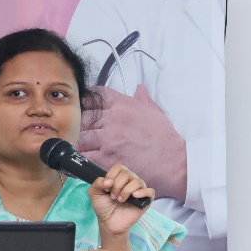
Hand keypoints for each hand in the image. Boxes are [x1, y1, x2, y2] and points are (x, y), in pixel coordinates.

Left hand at [79, 85, 187, 200]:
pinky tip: (81, 159)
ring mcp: (107, 138)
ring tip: (79, 145)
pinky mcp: (106, 157)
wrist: (173, 162)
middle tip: (79, 130)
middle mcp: (113, 118)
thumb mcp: (155, 112)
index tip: (84, 107)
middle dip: (79, 122)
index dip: (87, 100)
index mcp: (123, 105)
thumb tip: (139, 88)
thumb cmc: (165, 139)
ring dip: (78, 140)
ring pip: (80, 134)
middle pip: (83, 114)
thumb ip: (143, 99)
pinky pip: (84, 154)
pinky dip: (80, 157)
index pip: (96, 95)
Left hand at [88, 163, 155, 237]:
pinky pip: (150, 191)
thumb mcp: (94, 194)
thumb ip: (97, 183)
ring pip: (137, 181)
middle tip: (113, 197)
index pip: (119, 167)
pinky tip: (134, 197)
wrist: (109, 222)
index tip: (106, 188)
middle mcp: (130, 181)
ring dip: (126, 191)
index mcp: (120, 177)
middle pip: (127, 173)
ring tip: (120, 200)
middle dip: (117, 185)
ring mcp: (139, 190)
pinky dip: (142, 192)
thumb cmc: (103, 207)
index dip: (111, 176)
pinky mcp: (146, 200)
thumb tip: (109, 181)